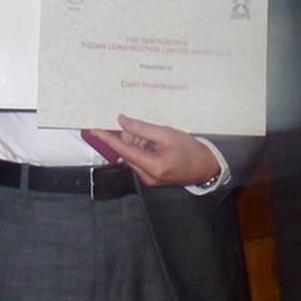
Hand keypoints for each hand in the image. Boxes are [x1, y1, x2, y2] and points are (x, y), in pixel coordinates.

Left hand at [87, 115, 220, 187]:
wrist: (206, 166)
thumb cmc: (190, 149)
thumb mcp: (167, 134)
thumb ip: (142, 129)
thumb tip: (121, 121)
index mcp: (151, 167)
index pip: (123, 150)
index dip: (107, 139)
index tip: (93, 130)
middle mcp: (147, 176)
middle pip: (128, 152)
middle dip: (131, 137)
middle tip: (144, 127)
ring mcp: (149, 179)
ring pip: (133, 155)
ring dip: (138, 142)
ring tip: (156, 136)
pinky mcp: (152, 177)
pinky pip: (140, 159)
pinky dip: (143, 148)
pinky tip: (155, 143)